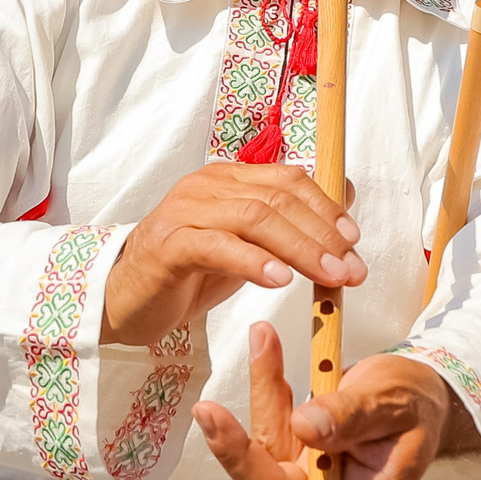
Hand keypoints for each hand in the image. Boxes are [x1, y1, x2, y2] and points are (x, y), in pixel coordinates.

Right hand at [101, 164, 366, 347]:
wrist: (126, 299)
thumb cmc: (189, 272)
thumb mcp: (247, 246)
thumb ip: (287, 226)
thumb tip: (344, 200)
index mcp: (228, 180)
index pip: (288, 180)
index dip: (326, 207)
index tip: (354, 240)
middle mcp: (207, 186)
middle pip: (277, 199)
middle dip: (322, 235)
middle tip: (351, 270)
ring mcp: (185, 212)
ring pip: (254, 218)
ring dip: (300, 249)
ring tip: (328, 277)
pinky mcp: (168, 245)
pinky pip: (217, 246)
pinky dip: (253, 262)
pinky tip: (279, 280)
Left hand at [196, 323, 453, 479]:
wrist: (417, 385)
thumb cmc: (414, 404)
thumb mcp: (393, 403)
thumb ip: (353, 415)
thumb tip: (307, 427)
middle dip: (238, 453)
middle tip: (210, 414)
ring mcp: (308, 470)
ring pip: (263, 447)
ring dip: (260, 394)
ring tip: (264, 339)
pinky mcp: (294, 444)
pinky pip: (269, 417)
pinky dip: (266, 381)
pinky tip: (267, 343)